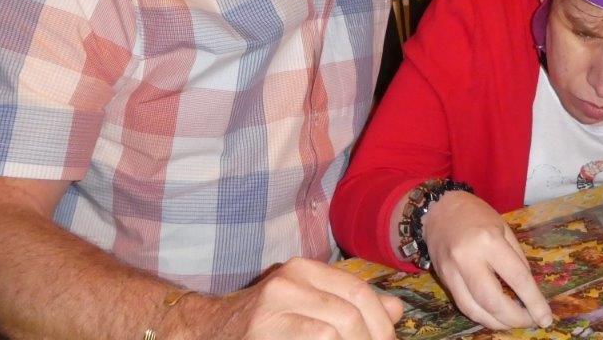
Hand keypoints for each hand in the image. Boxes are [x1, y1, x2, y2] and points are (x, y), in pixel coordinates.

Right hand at [182, 258, 403, 338]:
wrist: (207, 331)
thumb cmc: (264, 321)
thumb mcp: (307, 301)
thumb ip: (349, 303)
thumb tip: (395, 310)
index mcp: (304, 269)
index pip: (359, 292)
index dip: (381, 324)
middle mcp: (288, 282)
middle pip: (349, 315)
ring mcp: (271, 309)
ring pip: (333, 333)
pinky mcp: (262, 333)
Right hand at [421, 192, 552, 330]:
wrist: (439, 208)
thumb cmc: (476, 214)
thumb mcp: (504, 228)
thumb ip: (517, 259)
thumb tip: (528, 291)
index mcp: (489, 240)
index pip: (516, 277)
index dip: (533, 301)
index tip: (546, 318)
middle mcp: (468, 258)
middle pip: (493, 301)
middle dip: (515, 318)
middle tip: (530, 321)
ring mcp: (452, 271)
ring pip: (475, 310)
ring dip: (498, 323)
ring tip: (514, 322)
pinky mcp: (443, 280)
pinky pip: (464, 306)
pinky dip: (482, 316)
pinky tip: (495, 316)